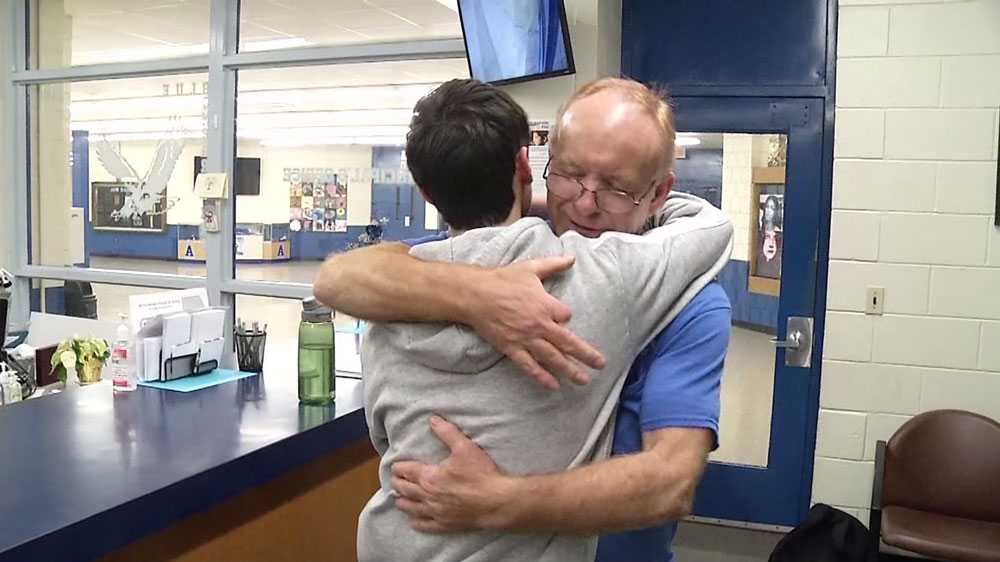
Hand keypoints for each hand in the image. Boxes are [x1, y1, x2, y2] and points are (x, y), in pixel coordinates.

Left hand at [392, 416, 507, 532]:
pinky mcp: (444, 524)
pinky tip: (413, 521)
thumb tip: (433, 419)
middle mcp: (427, 496)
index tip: (395, 466)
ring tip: (398, 499)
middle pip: (404, 489)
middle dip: (397, 483)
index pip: (406, 471)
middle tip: (394, 479)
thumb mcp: (464, 447)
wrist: (495, 501)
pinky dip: (416, 522)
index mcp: (429, 476)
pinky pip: (424, 525)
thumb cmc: (480, 474)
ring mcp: (435, 512)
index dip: (398, 467)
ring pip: (410, 508)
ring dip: (402, 502)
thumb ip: (447, 432)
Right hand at [467, 256, 605, 388]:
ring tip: (583, 380)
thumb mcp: (531, 268)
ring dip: (569, 370)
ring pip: (552, 358)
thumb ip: (554, 264)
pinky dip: (542, 377)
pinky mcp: (511, 348)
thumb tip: (572, 258)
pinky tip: (553, 386)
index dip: (565, 316)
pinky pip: (529, 366)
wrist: (475, 294)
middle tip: (600, 364)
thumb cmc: (502, 279)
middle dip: (586, 354)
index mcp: (546, 305)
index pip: (566, 315)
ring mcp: (526, 339)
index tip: (561, 316)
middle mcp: (540, 325)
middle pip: (568, 342)